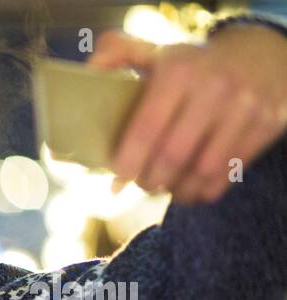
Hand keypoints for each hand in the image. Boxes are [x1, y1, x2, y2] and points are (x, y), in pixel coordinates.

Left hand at [87, 25, 286, 204]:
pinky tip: (191, 188)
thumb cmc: (195, 64)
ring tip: (165, 187)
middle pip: (171, 158)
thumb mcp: (157, 51)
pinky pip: (227, 175)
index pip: (146, 130)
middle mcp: (214, 88)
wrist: (263, 53)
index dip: (127, 164)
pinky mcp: (266, 125)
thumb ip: (117, 54)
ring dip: (177, 190)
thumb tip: (89, 70)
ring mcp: (245, 108)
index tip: (117, 181)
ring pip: (201, 172)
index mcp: (179, 71)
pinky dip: (203, 191)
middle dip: (150, 181)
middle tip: (142, 184)